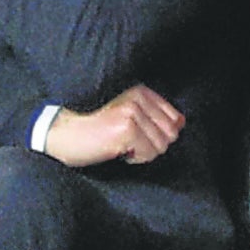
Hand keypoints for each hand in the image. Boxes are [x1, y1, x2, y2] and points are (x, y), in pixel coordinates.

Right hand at [41, 84, 183, 166]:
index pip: (175, 119)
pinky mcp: (127, 129)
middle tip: (128, 141)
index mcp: (141, 91)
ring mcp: (133, 113)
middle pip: (170, 134)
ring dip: (142, 153)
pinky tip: (118, 150)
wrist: (68, 135)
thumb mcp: (129, 116)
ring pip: (160, 146)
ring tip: (121, 144)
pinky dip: (135, 158)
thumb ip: (157, 117)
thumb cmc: (98, 129)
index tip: (137, 133)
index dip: (158, 134)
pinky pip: (148, 154)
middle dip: (152, 145)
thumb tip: (182, 123)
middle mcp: (138, 98)